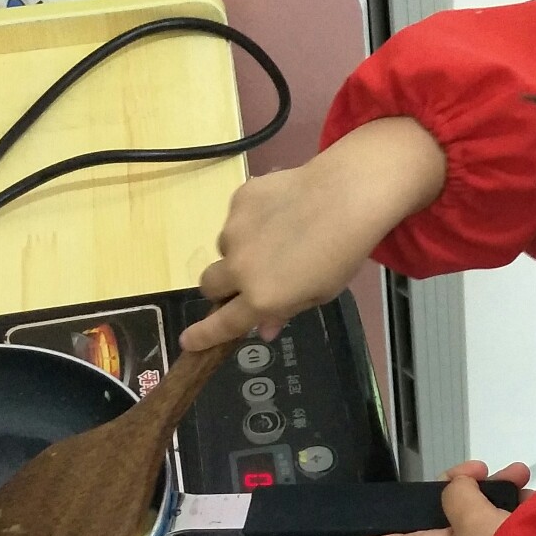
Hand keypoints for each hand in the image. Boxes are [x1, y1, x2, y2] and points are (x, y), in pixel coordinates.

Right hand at [181, 118, 445, 350]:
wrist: (347, 195)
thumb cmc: (343, 253)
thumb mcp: (320, 293)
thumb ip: (285, 310)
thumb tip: (264, 328)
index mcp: (261, 298)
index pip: (222, 324)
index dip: (203, 335)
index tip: (188, 340)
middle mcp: (240, 268)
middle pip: (209, 284)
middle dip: (221, 286)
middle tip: (246, 278)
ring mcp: (235, 231)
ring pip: (225, 247)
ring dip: (241, 249)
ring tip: (278, 234)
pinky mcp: (238, 200)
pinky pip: (236, 217)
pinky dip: (251, 219)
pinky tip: (281, 210)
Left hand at [361, 461, 530, 535]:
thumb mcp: (474, 517)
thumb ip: (458, 493)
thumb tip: (457, 486)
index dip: (375, 525)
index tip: (394, 500)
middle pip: (433, 517)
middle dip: (460, 487)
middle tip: (480, 470)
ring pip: (472, 516)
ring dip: (494, 490)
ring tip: (519, 474)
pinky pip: (498, 528)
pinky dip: (512, 508)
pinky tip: (531, 493)